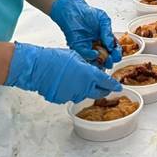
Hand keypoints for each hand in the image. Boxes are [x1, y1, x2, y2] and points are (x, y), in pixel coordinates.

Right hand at [5, 42, 119, 103]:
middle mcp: (84, 88)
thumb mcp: (76, 56)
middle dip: (103, 89)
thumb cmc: (56, 58)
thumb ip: (87, 64)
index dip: (114, 85)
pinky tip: (64, 83)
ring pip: (84, 94)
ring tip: (77, 79)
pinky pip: (70, 96)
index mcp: (90, 75)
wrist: (38, 67)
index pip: (107, 83)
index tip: (118, 87)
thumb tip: (91, 68)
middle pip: (99, 93)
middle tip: (104, 86)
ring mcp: (73, 96)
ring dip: (85, 89)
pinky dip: (71, 91)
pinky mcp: (62, 100)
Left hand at [49, 0, 121, 66]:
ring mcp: (88, 48)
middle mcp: (97, 46)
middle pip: (105, 58)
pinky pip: (84, 56)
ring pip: (95, 60)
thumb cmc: (88, 13)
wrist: (74, 10)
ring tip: (104, 60)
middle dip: (109, 61)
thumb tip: (111, 45)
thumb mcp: (103, 19)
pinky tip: (95, 54)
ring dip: (100, 63)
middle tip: (111, 60)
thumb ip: (108, 31)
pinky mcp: (78, 48)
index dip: (116, 54)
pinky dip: (90, 57)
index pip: (113, 50)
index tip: (117, 55)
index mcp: (105, 40)